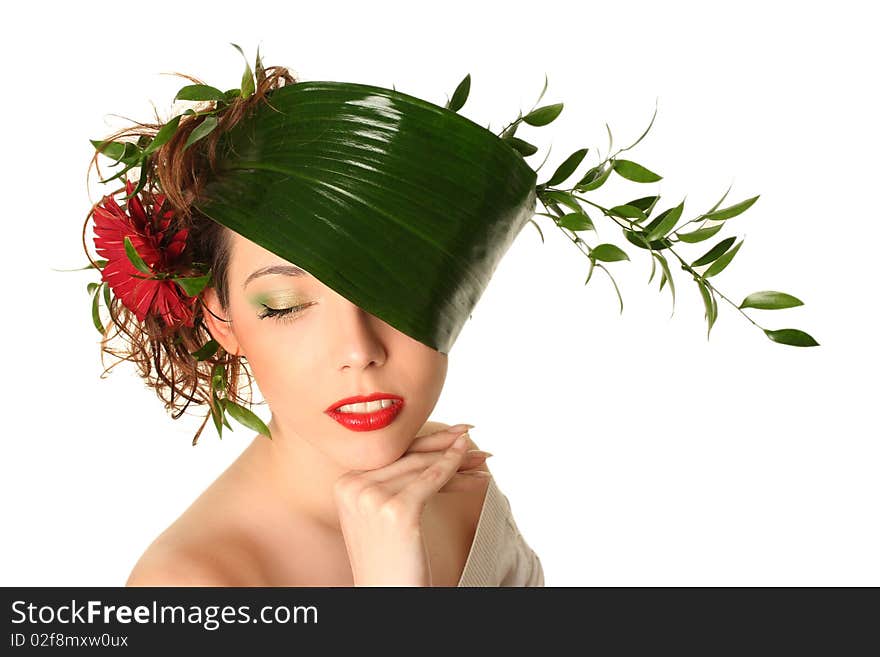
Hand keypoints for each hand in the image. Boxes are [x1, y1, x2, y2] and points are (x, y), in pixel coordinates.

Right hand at [333, 424, 490, 585]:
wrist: (386, 595)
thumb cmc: (390, 558)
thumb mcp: (382, 513)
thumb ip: (394, 481)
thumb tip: (431, 449)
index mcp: (344, 483)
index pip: (392, 456)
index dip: (424, 442)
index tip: (450, 432)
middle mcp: (353, 487)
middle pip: (407, 457)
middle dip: (443, 446)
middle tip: (470, 434)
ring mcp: (372, 497)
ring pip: (422, 467)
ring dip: (456, 458)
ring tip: (481, 457)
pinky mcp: (396, 510)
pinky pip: (432, 480)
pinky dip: (454, 467)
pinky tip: (470, 461)